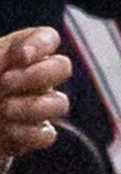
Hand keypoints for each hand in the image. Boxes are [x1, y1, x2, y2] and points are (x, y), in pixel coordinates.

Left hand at [0, 28, 71, 157]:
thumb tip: (15, 57)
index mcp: (16, 55)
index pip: (47, 38)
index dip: (41, 45)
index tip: (21, 56)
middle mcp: (31, 78)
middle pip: (62, 67)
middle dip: (38, 75)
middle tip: (5, 83)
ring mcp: (34, 107)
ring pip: (60, 103)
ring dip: (32, 106)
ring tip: (3, 110)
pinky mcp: (30, 135)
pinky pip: (47, 134)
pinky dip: (28, 133)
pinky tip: (6, 131)